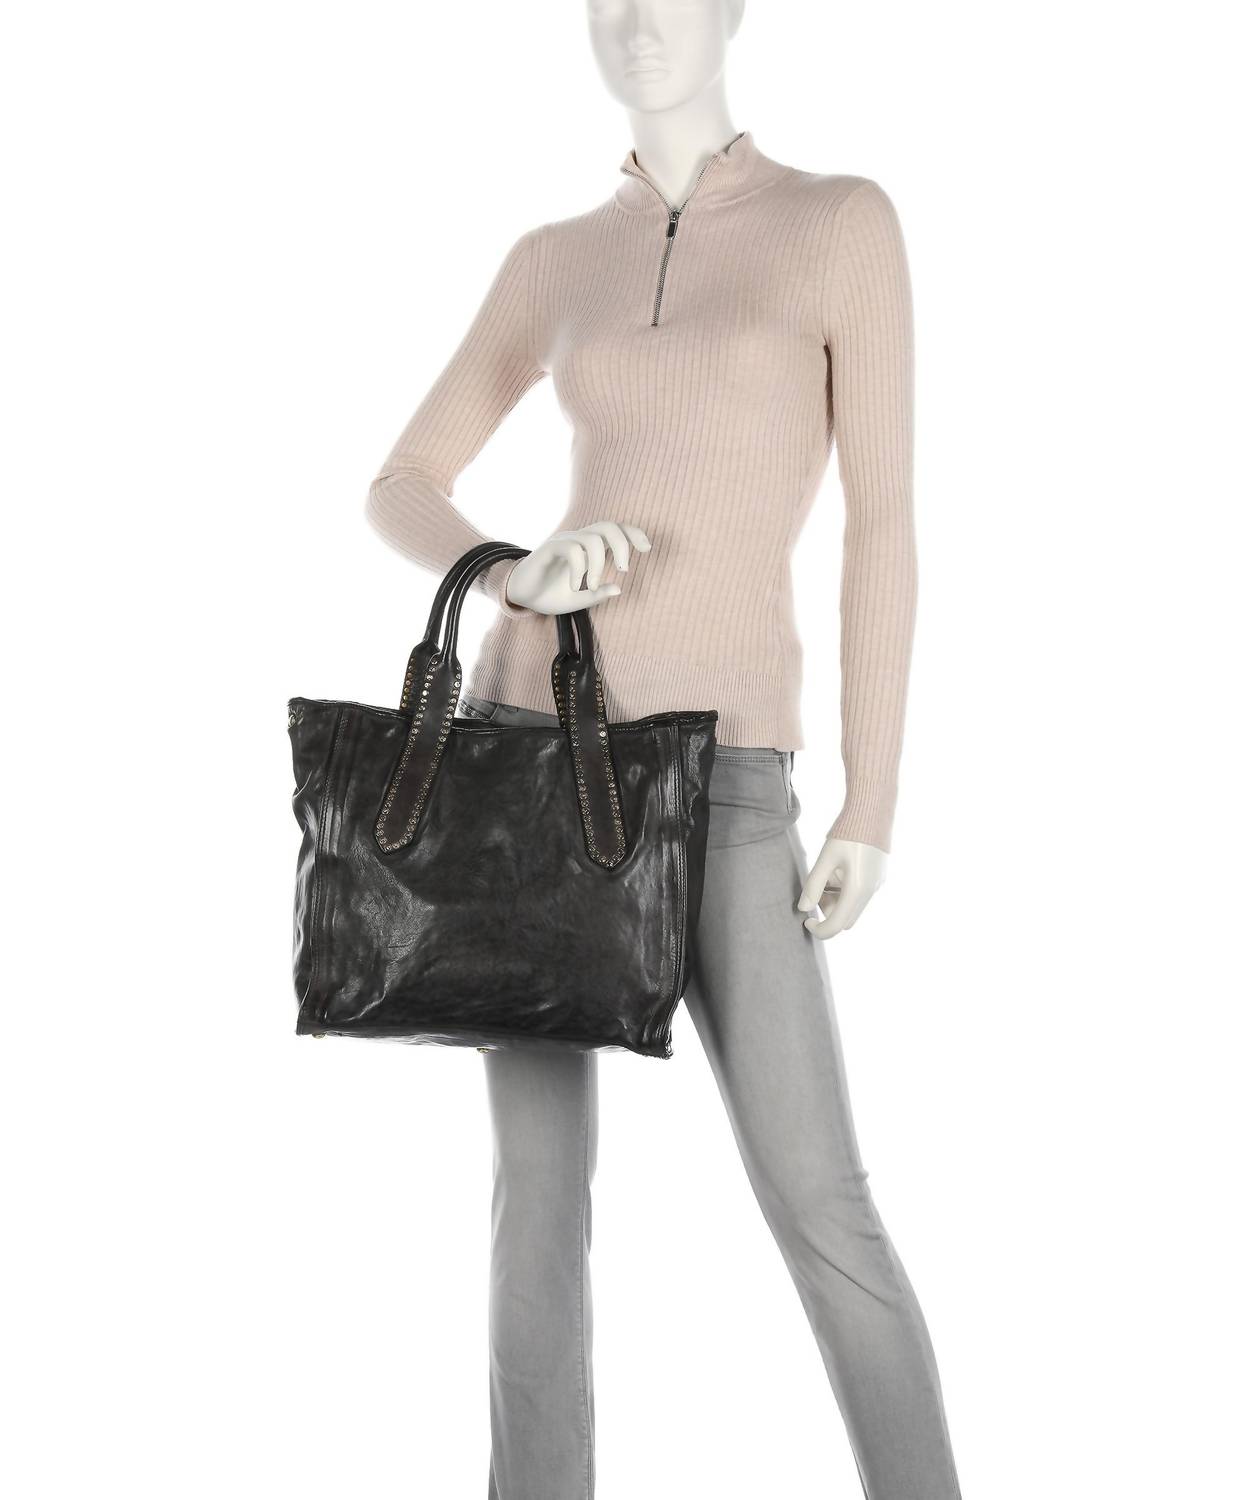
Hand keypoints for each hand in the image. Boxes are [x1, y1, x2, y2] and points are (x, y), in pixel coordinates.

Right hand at [505, 521, 650, 613]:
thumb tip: (618, 589)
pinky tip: (575, 586)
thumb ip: (597, 595)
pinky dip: (579, 569)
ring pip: (592, 538)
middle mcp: (578, 540)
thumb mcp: (579, 600)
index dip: (633, 533)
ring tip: (593, 585)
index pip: (615, 530)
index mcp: (589, 549)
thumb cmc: (549, 595)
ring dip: (599, 564)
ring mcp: (564, 541)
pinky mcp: (550, 547)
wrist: (520, 596)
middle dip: (623, 545)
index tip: (647, 548)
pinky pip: (572, 550)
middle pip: (608, 526)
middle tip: (624, 570)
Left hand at [796, 837, 887, 939]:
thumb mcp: (825, 858)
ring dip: (836, 899)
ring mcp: (876, 885)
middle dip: (827, 911)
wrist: (873, 811)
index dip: (819, 930)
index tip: (805, 921)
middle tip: (815, 890)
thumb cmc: (847, 833)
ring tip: (826, 874)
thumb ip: (814, 885)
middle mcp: (870, 891)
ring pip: (852, 907)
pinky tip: (838, 870)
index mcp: (857, 890)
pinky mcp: (877, 878)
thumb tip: (803, 908)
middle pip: (845, 918)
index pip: (836, 925)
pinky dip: (845, 890)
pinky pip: (859, 894)